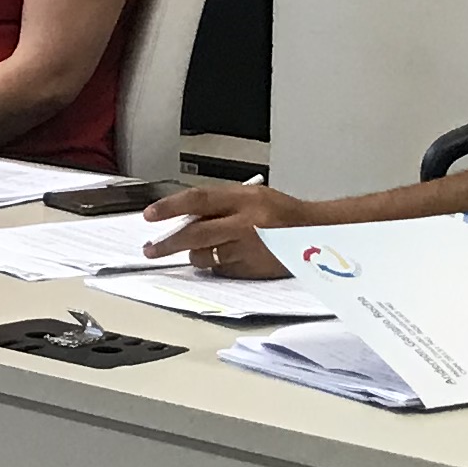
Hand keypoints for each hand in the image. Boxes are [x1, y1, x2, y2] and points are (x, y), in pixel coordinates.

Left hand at [132, 178, 310, 283]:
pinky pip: (221, 270)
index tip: (150, 215)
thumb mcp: (253, 196)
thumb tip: (184, 216)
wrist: (317, 234)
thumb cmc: (282, 213)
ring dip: (194, 255)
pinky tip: (223, 257)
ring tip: (195, 250)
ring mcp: (250, 249)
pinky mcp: (253, 270)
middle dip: (168, 244)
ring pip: (205, 256)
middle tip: (151, 248)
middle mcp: (246, 223)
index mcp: (245, 199)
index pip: (199, 200)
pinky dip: (216, 265)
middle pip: (195, 234)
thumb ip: (221, 204)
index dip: (170, 207)